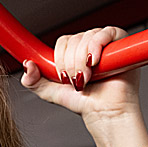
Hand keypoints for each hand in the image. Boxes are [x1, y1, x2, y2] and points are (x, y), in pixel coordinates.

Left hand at [20, 27, 141, 122]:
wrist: (106, 113)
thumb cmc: (85, 103)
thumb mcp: (51, 92)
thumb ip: (34, 81)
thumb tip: (26, 65)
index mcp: (75, 52)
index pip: (63, 41)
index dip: (60, 58)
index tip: (62, 77)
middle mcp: (90, 46)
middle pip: (74, 39)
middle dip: (71, 63)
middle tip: (76, 80)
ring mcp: (106, 44)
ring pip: (86, 37)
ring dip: (82, 60)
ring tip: (87, 78)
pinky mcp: (121, 43)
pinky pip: (106, 32)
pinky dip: (96, 47)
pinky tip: (94, 62)